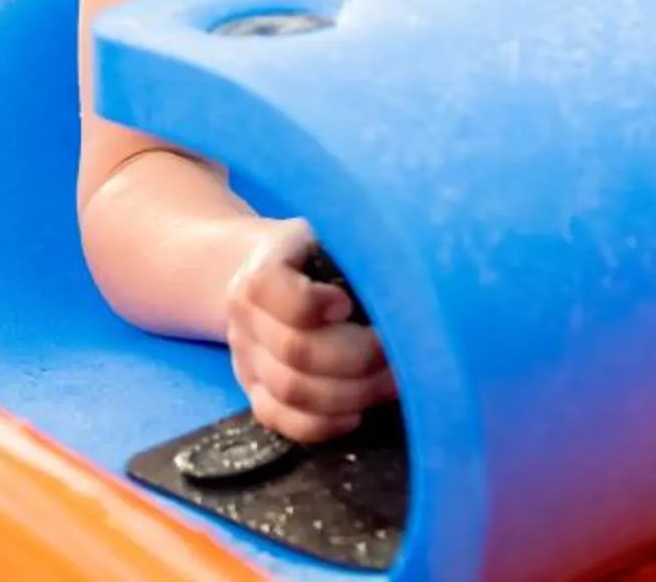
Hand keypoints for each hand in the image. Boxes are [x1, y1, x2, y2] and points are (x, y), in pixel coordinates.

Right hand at [222, 219, 393, 443]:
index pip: (269, 289)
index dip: (311, 303)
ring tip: (394, 381)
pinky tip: (358, 413)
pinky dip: (322, 425)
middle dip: (359, 357)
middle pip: (295, 350)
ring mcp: (247, 359)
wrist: (272, 268)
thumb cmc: (321, 248)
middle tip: (404, 353)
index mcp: (262, 267)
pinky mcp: (255, 391)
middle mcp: (246, 317)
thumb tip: (409, 274)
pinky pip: (280, 420)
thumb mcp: (333, 230)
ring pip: (291, 391)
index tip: (349, 304)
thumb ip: (358, 247)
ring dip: (352, 393)